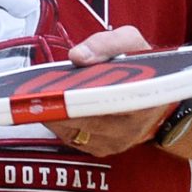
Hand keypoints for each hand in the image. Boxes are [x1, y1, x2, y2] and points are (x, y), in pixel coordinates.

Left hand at [45, 26, 171, 155]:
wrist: (157, 94)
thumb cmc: (145, 68)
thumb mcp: (132, 43)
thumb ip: (106, 44)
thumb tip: (77, 56)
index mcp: (143, 101)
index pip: (108, 104)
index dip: (79, 99)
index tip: (57, 92)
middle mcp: (130, 128)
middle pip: (83, 121)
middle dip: (57, 105)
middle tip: (34, 91)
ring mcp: (114, 142)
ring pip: (72, 131)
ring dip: (53, 114)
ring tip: (39, 95)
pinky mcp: (100, 148)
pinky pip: (70, 137)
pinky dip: (57, 121)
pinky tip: (49, 105)